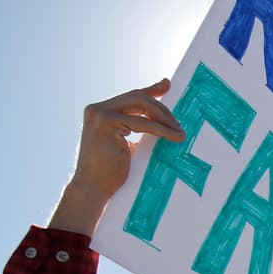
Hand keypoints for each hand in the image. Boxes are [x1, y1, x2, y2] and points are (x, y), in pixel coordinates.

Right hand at [48, 79, 184, 235]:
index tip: (167, 84)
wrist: (93, 188)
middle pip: (137, 97)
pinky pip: (143, 123)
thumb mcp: (125, 145)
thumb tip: (159, 123)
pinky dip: (161, 129)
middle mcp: (97, 109)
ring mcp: (100, 113)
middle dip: (161, 107)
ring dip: (164, 117)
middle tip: (178, 122)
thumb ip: (134, 130)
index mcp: (100, 112)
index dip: (150, 90)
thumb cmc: (110, 172)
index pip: (131, 97)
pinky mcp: (106, 122)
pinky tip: (174, 136)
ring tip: (179, 131)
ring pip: (141, 104)